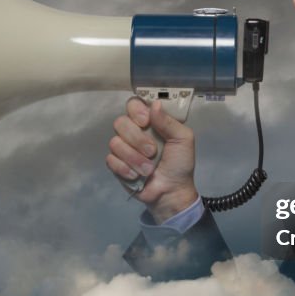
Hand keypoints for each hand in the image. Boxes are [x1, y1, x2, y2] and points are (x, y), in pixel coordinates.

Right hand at [106, 97, 198, 221]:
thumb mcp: (183, 139)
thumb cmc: (180, 163)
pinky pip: (111, 159)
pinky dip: (125, 168)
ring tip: (148, 169)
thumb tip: (155, 104)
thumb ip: (169, 121)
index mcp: (150, 122)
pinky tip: (137, 176)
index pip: (133, 104)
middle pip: (120, 122)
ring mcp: (123, 148)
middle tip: (152, 152)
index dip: (135, 111)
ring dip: (133, 158)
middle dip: (137, 139)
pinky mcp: (116, 165)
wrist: (172, 191)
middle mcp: (134, 132)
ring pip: (115, 142)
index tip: (146, 122)